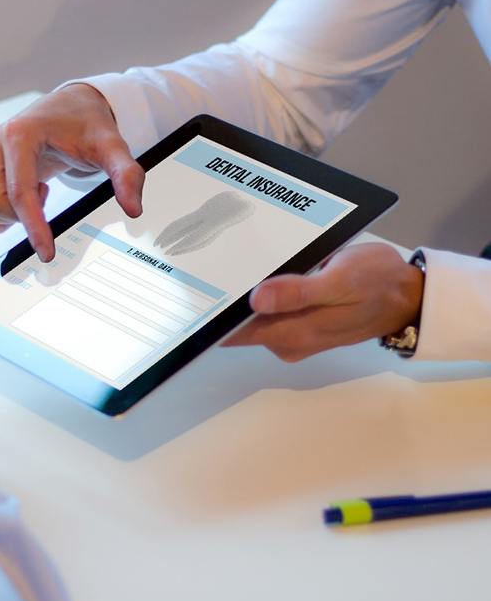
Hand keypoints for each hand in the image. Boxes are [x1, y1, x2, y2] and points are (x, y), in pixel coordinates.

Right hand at [0, 83, 144, 260]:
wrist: (70, 107)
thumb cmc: (87, 125)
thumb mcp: (112, 146)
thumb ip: (126, 174)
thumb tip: (133, 209)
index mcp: (19, 134)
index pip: (19, 192)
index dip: (33, 227)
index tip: (48, 253)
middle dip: (20, 216)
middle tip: (47, 197)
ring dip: (3, 216)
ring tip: (34, 194)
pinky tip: (21, 196)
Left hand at [223, 243, 423, 360]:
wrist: (406, 295)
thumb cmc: (376, 283)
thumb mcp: (340, 281)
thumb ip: (299, 292)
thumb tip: (257, 299)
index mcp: (294, 334)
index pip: (237, 334)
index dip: (214, 317)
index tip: (194, 294)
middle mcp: (287, 340)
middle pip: (240, 325)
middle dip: (223, 299)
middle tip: (203, 264)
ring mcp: (292, 333)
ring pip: (253, 316)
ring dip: (241, 294)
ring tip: (223, 260)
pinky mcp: (298, 322)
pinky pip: (269, 310)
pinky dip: (260, 293)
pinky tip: (253, 269)